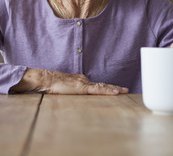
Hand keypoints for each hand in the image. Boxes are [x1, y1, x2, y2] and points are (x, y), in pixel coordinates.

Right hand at [11, 68, 128, 94]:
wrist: (47, 79)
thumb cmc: (52, 84)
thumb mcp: (64, 87)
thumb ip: (71, 89)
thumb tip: (75, 92)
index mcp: (80, 80)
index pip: (96, 84)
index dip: (106, 87)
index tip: (115, 90)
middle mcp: (84, 80)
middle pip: (102, 84)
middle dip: (114, 87)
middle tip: (125, 90)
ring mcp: (84, 83)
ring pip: (102, 86)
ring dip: (114, 89)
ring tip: (124, 91)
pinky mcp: (82, 88)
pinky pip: (98, 90)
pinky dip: (108, 91)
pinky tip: (115, 92)